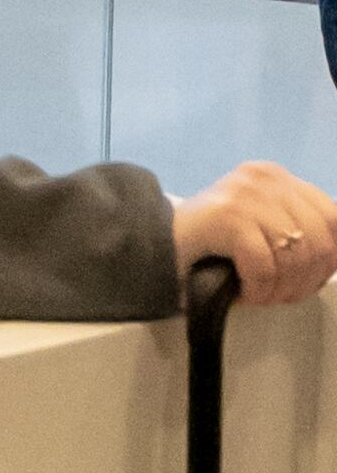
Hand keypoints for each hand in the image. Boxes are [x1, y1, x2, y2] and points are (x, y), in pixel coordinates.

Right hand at [175, 161, 336, 306]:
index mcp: (276, 177)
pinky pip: (265, 267)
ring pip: (295, 257)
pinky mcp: (228, 216)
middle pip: (320, 241)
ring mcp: (245, 194)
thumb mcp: (262, 225)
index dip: (332, 256)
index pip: (333, 216)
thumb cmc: (210, 243)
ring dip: (281, 290)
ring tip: (262, 295)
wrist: (152, 245)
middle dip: (306, 280)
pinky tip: (244, 293)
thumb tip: (336, 257)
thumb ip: (297, 228)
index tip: (312, 278)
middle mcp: (264, 178)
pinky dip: (259, 290)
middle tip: (281, 295)